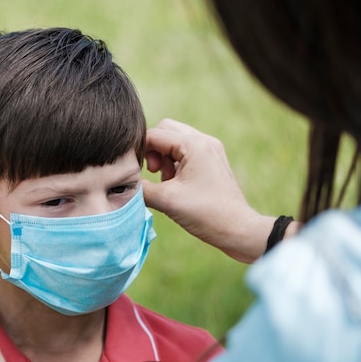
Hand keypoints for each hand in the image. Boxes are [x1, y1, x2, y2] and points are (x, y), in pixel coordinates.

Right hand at [142, 119, 275, 262]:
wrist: (238, 230)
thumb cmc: (206, 214)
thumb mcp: (167, 201)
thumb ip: (140, 187)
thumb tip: (122, 183)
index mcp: (194, 144)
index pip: (154, 134)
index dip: (138, 151)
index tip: (136, 172)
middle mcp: (204, 141)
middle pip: (165, 131)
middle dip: (152, 150)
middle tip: (153, 173)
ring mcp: (210, 150)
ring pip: (175, 141)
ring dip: (163, 157)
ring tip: (165, 181)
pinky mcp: (212, 161)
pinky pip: (186, 152)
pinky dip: (175, 164)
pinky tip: (175, 184)